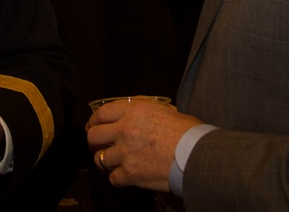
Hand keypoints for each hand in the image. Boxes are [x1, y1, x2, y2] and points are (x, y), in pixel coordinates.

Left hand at [85, 100, 202, 190]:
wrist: (195, 155)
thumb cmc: (187, 132)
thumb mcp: (166, 111)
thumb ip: (146, 112)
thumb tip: (140, 115)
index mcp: (133, 111)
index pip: (101, 113)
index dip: (94, 120)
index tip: (93, 125)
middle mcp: (124, 130)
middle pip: (93, 136)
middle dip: (93, 141)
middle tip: (98, 145)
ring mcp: (125, 153)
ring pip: (100, 158)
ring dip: (105, 161)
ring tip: (112, 163)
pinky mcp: (130, 173)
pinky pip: (113, 178)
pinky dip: (116, 178)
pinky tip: (123, 176)